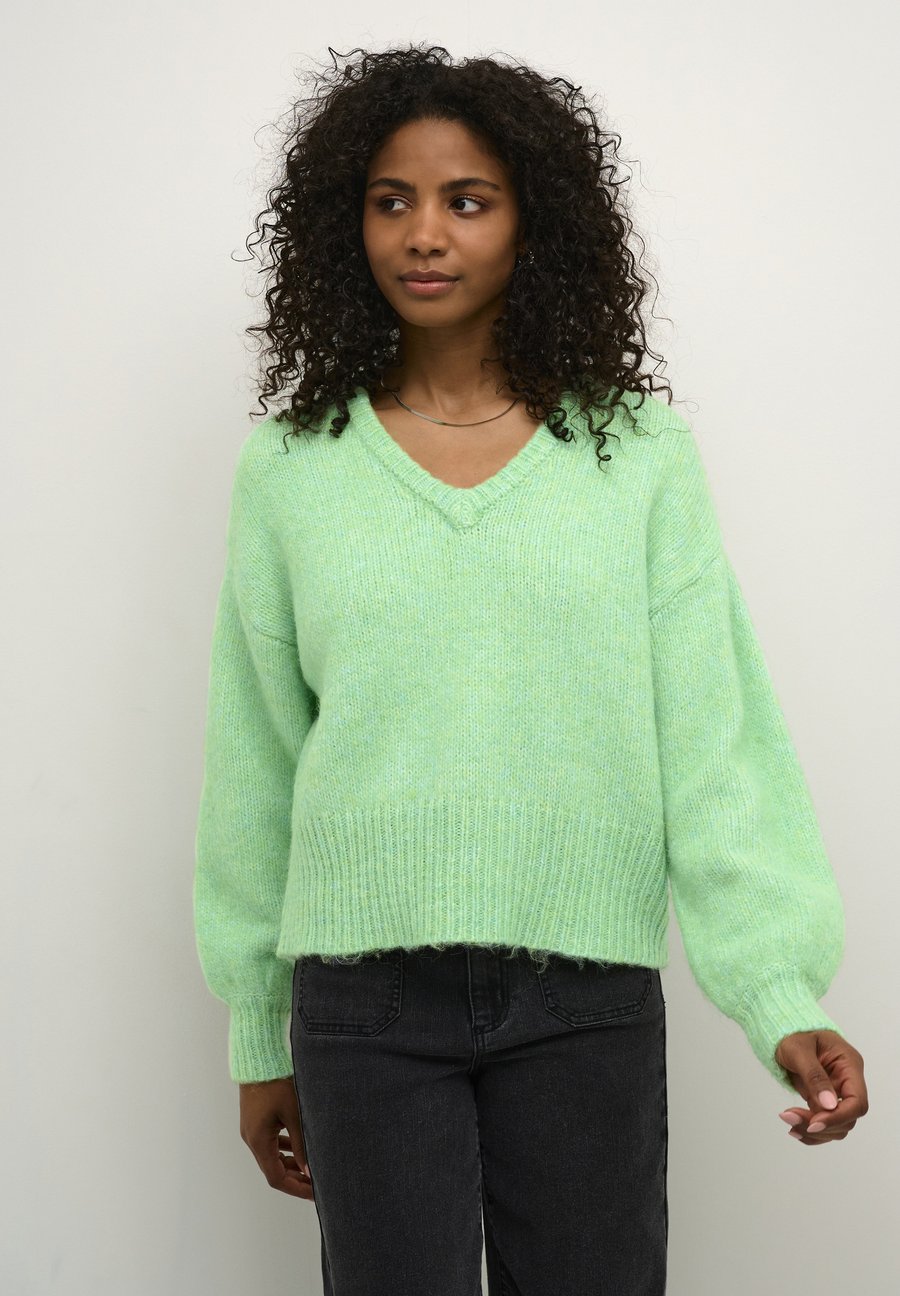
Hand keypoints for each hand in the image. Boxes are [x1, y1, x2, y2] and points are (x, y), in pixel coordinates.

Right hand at [239, 1076, 314, 1199]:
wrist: (258, 1060)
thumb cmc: (276, 1084)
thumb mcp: (294, 1114)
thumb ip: (301, 1143)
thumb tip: (309, 1170)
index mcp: (259, 1141)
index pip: (276, 1178)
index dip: (296, 1188)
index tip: (314, 1193)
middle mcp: (252, 1139)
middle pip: (273, 1169)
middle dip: (295, 1178)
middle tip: (317, 1183)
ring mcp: (252, 1130)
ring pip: (272, 1156)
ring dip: (290, 1164)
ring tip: (311, 1168)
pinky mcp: (255, 1121)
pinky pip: (269, 1143)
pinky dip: (284, 1149)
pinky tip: (298, 1147)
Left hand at [775, 1029, 867, 1144]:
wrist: (782, 1032)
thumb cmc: (792, 1033)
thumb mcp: (798, 1049)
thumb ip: (814, 1075)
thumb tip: (829, 1104)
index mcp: (849, 1065)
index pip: (857, 1101)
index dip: (839, 1117)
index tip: (814, 1123)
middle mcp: (847, 1081)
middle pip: (847, 1117)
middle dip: (822, 1125)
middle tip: (791, 1119)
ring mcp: (837, 1093)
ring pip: (837, 1126)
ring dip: (814, 1131)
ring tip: (788, 1121)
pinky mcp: (824, 1101)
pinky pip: (824, 1124)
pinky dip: (811, 1132)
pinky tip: (795, 1129)